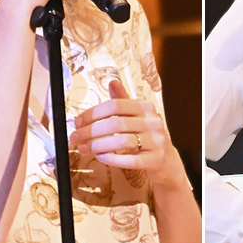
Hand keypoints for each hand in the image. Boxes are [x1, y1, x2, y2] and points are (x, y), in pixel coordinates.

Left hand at [69, 79, 183, 187]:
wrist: (167, 160)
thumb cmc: (147, 137)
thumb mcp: (137, 116)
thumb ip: (123, 100)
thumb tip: (112, 82)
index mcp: (146, 108)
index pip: (115, 105)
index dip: (93, 113)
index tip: (78, 121)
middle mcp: (153, 122)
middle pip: (116, 124)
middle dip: (91, 131)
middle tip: (75, 137)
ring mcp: (156, 141)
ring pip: (123, 141)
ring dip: (99, 145)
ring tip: (85, 149)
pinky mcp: (155, 159)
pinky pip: (131, 159)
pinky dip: (112, 159)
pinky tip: (101, 157)